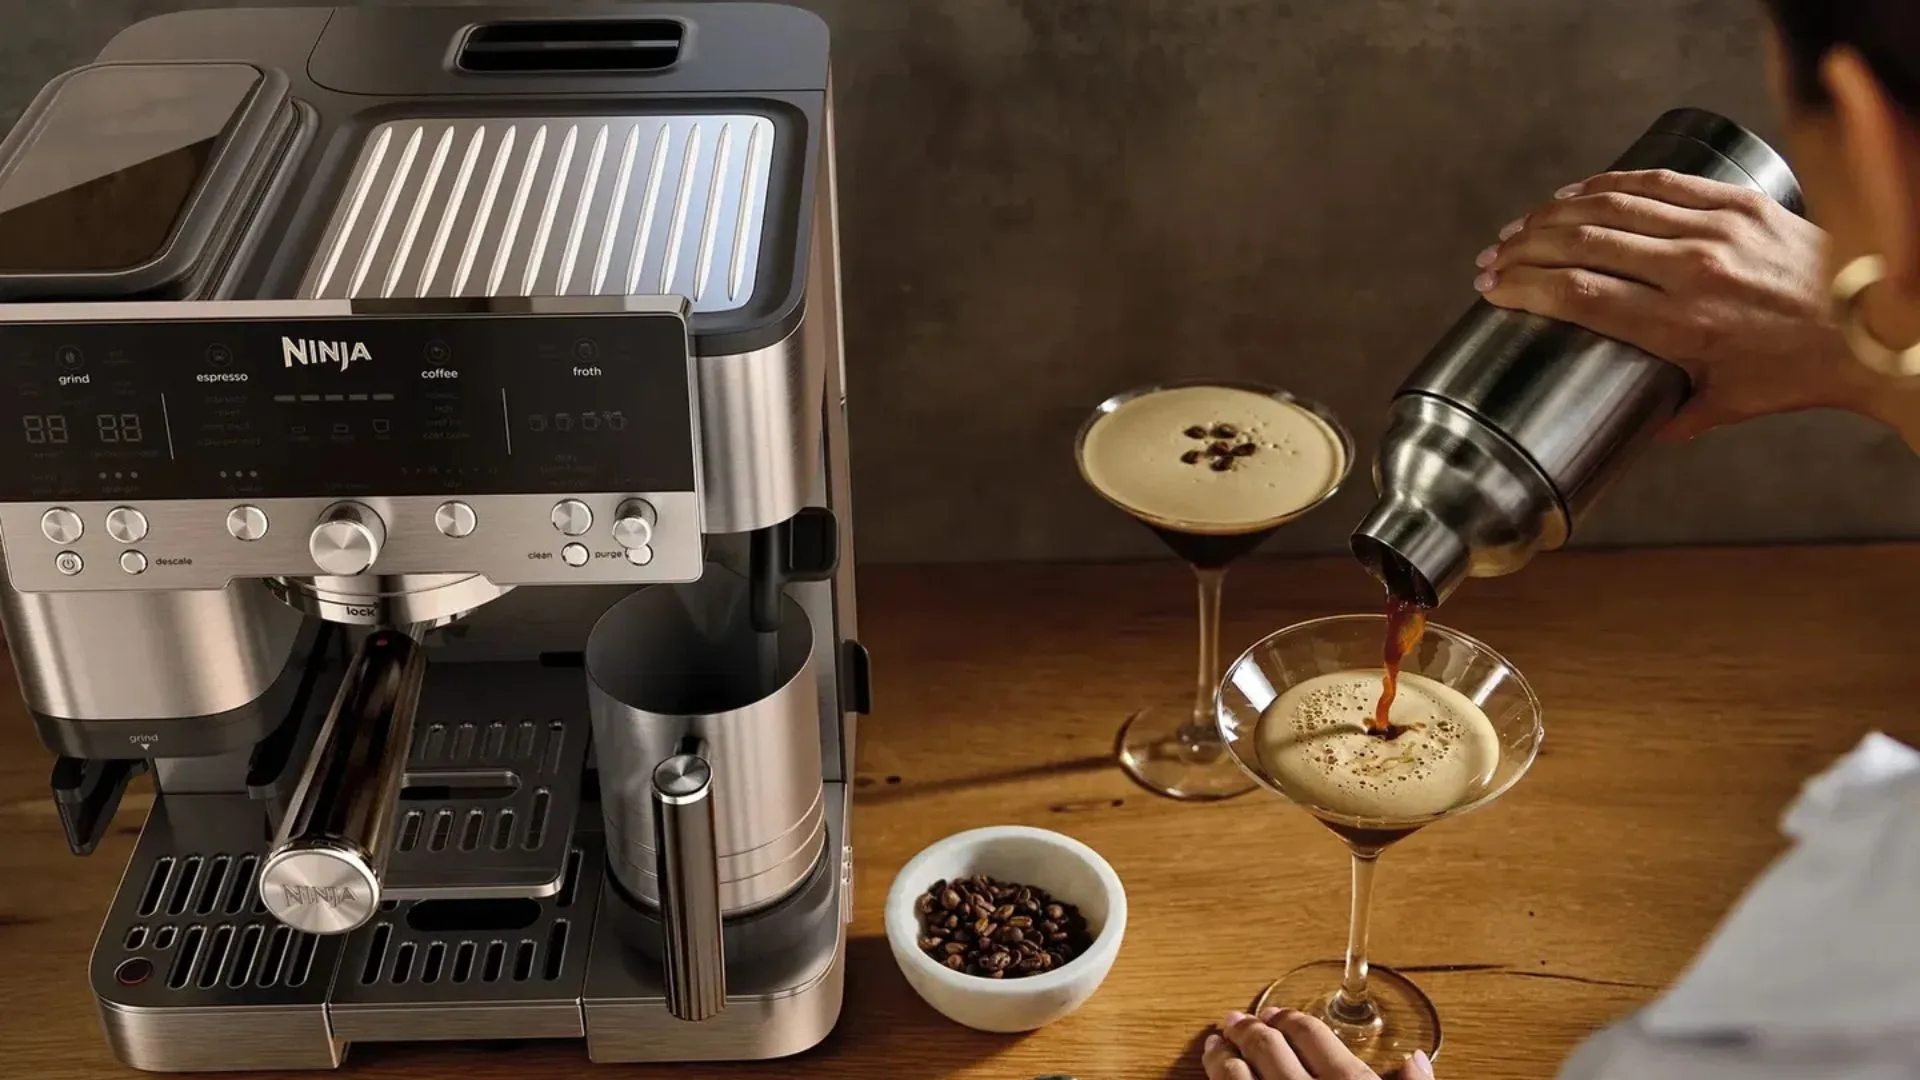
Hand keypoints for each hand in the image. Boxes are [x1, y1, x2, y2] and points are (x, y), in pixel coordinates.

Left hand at [1201, 1007, 1433, 1078]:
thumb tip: (1416, 1062)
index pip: (1311, 1035)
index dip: (1291, 1019)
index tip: (1278, 1013)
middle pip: (1269, 1046)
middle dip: (1252, 1028)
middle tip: (1240, 1018)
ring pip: (1237, 1073)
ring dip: (1225, 1053)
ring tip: (1218, 1042)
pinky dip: (1216, 1076)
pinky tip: (1215, 1069)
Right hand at [1472, 169, 1858, 440]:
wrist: (1874, 326)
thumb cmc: (1802, 370)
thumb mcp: (1729, 405)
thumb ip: (1674, 416)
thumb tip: (1635, 426)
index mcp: (1681, 326)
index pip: (1578, 294)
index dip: (1524, 286)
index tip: (1492, 289)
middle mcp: (1692, 271)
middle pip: (1582, 245)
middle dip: (1524, 249)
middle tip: (1492, 259)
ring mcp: (1715, 229)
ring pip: (1611, 208)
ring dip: (1553, 215)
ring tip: (1519, 228)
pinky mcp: (1737, 203)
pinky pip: (1658, 184)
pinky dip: (1607, 185)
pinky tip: (1575, 193)